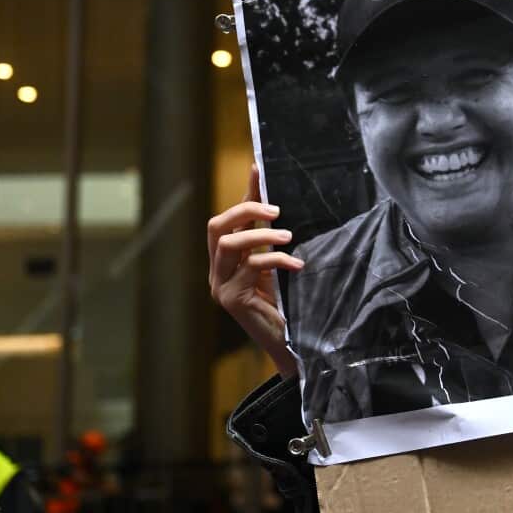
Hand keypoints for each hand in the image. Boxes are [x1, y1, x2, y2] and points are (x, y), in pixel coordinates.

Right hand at [207, 164, 303, 376]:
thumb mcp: (280, 266)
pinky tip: (296, 266)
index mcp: (227, 261)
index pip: (228, 220)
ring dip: (260, 235)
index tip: (259, 169)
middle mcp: (217, 271)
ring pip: (228, 244)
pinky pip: (251, 267)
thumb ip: (276, 239)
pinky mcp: (231, 299)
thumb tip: (282, 205)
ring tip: (288, 237)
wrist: (292, 343)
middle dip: (243, 211)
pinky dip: (276, 260)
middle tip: (275, 210)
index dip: (244, 194)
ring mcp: (221, 286)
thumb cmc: (289, 304)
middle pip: (216, 227)